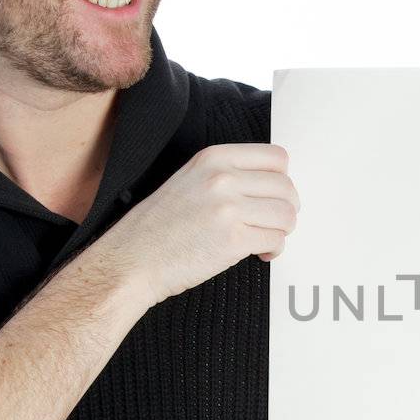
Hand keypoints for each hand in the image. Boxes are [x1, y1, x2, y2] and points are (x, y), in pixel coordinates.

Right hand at [95, 142, 300, 310]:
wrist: (132, 260)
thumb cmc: (159, 227)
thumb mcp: (190, 180)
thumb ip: (228, 175)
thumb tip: (274, 186)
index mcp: (213, 158)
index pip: (277, 158)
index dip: (283, 181)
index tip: (274, 197)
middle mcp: (223, 178)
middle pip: (287, 188)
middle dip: (287, 209)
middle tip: (273, 223)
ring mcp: (228, 208)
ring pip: (287, 215)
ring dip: (282, 231)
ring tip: (264, 239)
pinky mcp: (233, 239)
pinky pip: (277, 240)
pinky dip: (274, 249)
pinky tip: (259, 253)